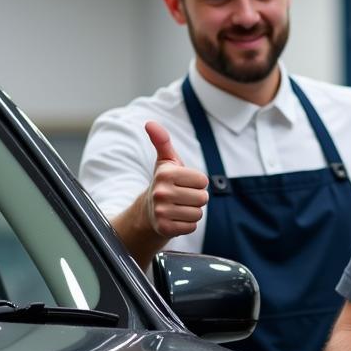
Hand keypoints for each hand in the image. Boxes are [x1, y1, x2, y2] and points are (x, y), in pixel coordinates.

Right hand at [143, 121, 209, 241]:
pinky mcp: (164, 228)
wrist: (147, 212)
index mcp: (165, 174)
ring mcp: (162, 211)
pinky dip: (187, 225)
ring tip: (178, 208)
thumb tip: (150, 123)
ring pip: (198, 213)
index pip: (203, 181)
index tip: (184, 184)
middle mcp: (161, 192)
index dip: (197, 183)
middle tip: (181, 197)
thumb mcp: (165, 161)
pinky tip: (176, 219)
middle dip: (196, 199)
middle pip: (202, 198)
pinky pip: (191, 227)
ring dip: (192, 212)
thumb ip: (162, 141)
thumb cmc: (164, 183)